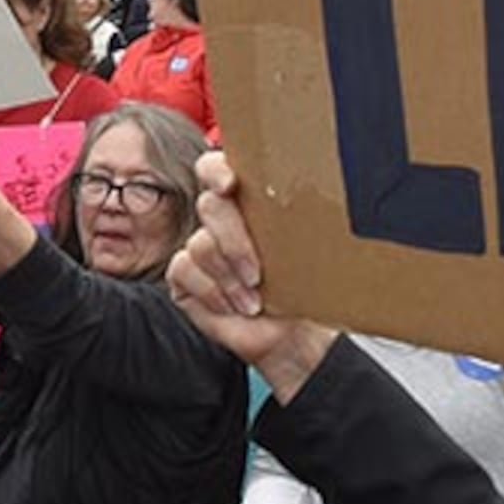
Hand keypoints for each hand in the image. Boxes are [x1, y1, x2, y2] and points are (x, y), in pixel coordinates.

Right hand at [164, 151, 334, 387]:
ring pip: (199, 243)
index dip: (218, 171)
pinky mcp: (184, 275)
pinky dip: (212, 292)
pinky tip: (234, 307)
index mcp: (251, 201)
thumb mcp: (307, 251)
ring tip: (254, 302)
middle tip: (257, 275)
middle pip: (211, 206)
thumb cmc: (304, 289)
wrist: (291, 335)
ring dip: (228, 278)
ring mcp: (200, 246)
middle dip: (234, 242)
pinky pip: (184, 270)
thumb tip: (320, 195)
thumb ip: (299, 219)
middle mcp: (222, 219)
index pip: (219, 168)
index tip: (231, 186)